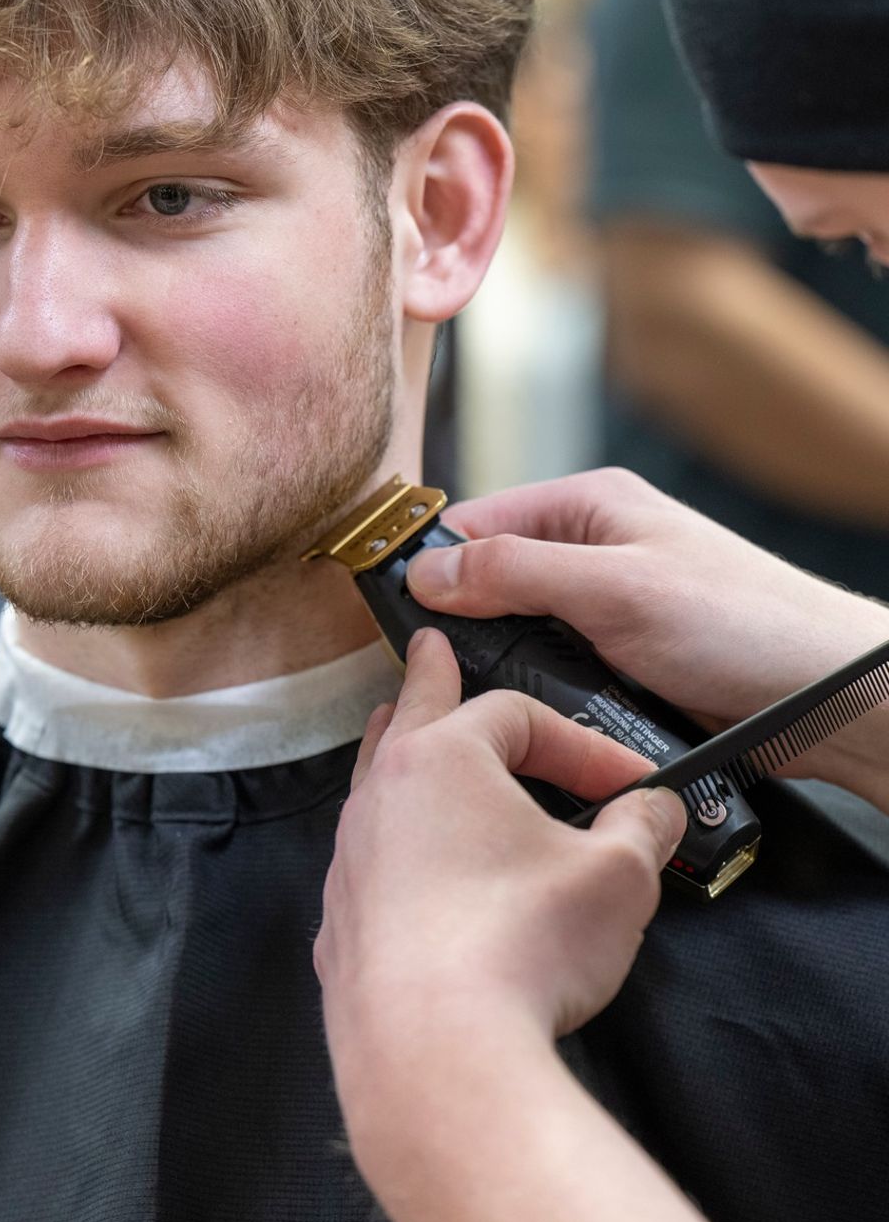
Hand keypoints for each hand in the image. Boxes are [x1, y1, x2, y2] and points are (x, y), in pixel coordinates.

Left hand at [315, 628, 685, 1123]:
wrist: (437, 1060)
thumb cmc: (526, 946)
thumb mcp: (616, 879)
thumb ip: (642, 829)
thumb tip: (657, 809)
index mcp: (441, 760)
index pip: (519, 718)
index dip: (583, 744)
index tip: (632, 784)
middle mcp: (381, 799)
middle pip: (410, 718)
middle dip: (430, 680)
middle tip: (429, 646)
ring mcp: (350, 866)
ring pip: (374, 788)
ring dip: (399, 758)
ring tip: (395, 732)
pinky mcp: (341, 932)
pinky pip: (368, 868)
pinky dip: (394, 852)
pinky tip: (407, 873)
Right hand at [406, 469, 888, 789]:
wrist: (825, 693)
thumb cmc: (740, 623)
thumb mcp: (614, 588)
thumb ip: (516, 572)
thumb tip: (428, 570)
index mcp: (591, 503)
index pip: (480, 520)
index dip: (433, 563)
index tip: (395, 613)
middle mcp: (595, 548)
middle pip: (494, 579)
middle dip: (467, 623)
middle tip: (442, 675)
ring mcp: (608, 607)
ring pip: (521, 631)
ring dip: (504, 664)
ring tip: (485, 702)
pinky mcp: (622, 659)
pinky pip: (555, 669)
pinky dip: (538, 691)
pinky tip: (530, 717)